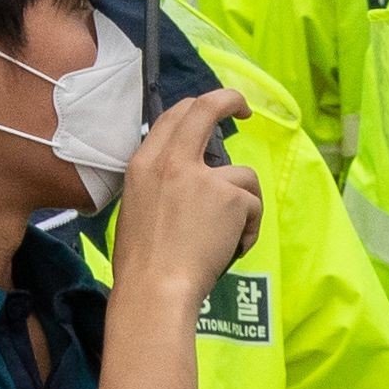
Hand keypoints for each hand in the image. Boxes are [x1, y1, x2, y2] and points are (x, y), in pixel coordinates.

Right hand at [114, 91, 262, 299]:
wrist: (155, 289)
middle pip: (206, 108)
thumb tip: (185, 185)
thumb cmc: (141, 264)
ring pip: (242, 176)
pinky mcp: (231, 197)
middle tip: (244, 108)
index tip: (211, 111)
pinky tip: (234, 250)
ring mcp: (204, 177)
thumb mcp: (135, 208)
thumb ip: (159, 185)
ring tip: (229, 238)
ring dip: (243, 205)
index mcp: (143, 164)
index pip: (173, 116)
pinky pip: (253, 207)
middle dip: (230, 100)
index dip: (196, 107)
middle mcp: (172, 161)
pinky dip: (249, 230)